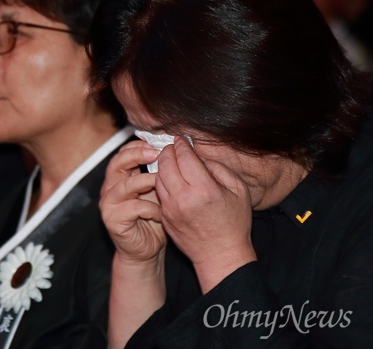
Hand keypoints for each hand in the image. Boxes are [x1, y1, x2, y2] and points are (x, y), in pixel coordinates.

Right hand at [100, 140, 166, 264]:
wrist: (146, 250)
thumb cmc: (153, 219)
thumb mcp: (156, 192)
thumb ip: (158, 173)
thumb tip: (173, 151)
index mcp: (119, 178)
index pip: (122, 153)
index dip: (137, 146)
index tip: (157, 143)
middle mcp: (110, 188)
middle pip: (117, 163)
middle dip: (137, 155)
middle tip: (156, 153)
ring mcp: (108, 204)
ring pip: (124, 184)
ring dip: (146, 181)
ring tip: (161, 183)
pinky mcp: (112, 220)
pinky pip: (133, 208)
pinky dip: (150, 209)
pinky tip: (160, 214)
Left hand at [155, 137, 256, 291]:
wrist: (220, 256)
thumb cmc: (234, 223)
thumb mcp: (238, 190)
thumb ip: (218, 169)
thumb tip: (199, 157)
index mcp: (204, 190)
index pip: (185, 157)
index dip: (182, 144)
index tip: (182, 139)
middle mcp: (183, 198)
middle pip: (166, 163)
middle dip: (168, 151)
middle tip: (173, 146)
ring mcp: (171, 208)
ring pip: (158, 176)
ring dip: (162, 164)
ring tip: (170, 160)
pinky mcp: (164, 216)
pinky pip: (158, 191)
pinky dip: (161, 180)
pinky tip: (169, 177)